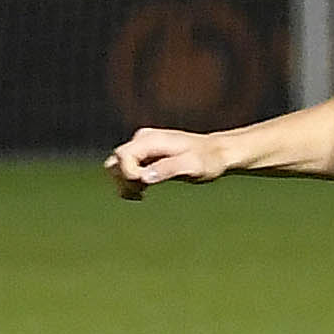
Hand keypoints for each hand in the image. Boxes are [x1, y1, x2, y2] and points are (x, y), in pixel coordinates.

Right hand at [106, 127, 230, 198]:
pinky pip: (125, 171)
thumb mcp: (192, 166)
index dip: (128, 174)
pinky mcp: (144, 156)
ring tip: (141, 194)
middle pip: (115, 162)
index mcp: (151, 139)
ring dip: (124, 184)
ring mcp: (142, 147)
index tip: (144, 184)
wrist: (218, 153)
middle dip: (123, 180)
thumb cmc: (208, 159)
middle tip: (141, 193)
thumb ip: (168, 169)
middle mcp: (142, 140)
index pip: (123, 156)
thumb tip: (144, 177)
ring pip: (117, 168)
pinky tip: (142, 193)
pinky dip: (128, 184)